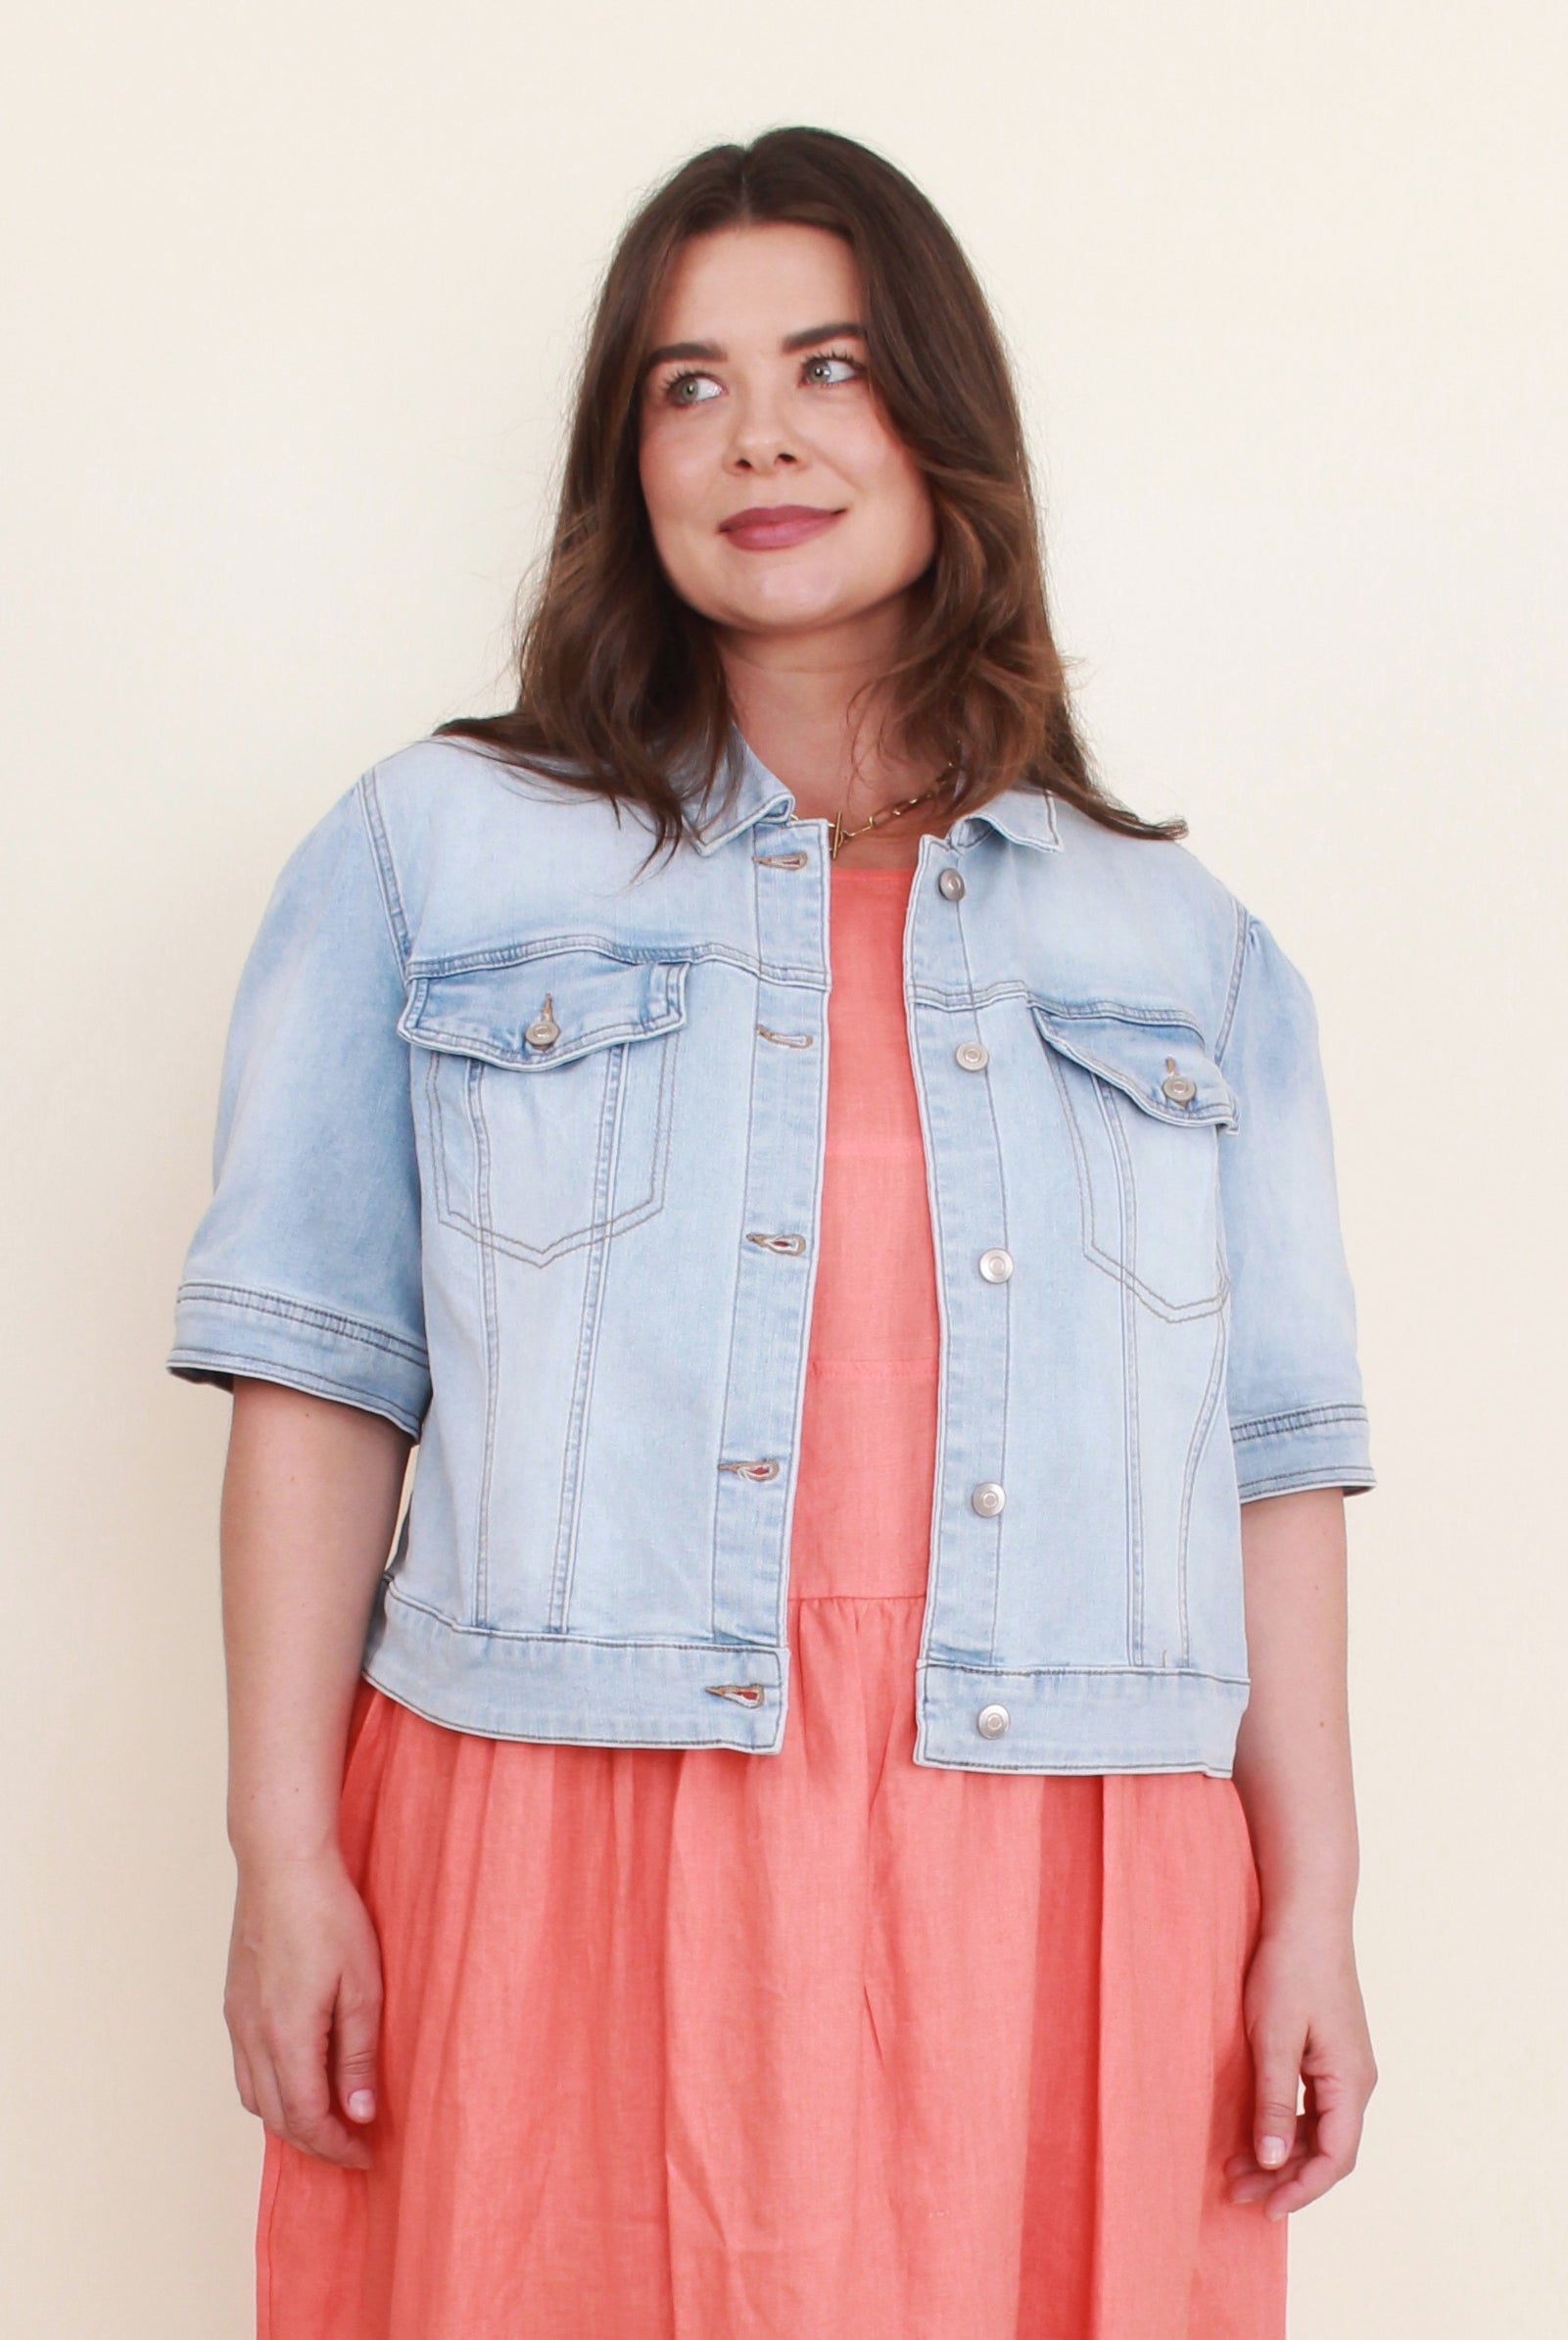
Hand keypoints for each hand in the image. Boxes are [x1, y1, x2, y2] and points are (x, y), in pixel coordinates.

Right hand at [223, 1849, 383, 2170]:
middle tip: (354, 2146)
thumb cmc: (328, 1914)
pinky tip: (297, 2079)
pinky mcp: (234, 2003)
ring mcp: (237, 2020)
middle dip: (316, 2142)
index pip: (307, 2119)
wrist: (281, 1863)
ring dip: (289, 2120)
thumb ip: (359, 2054)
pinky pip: (244, 2069)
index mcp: (287, 2037)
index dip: (338, 2146)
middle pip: (277, 2118)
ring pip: (255, 2097)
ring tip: (328, 2119)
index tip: (368, 2153)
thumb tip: (359, 2113)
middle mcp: (252, 2036)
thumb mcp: (363, 1985)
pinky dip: (270, 2090)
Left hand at [1226, 1912, 1377, 2220]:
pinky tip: (1255, 2133)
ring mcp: (1345, 2067)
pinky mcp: (1329, 2053)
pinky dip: (1286, 2128)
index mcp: (1350, 2081)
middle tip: (1236, 2191)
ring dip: (1283, 2154)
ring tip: (1236, 2169)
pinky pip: (1314, 2108)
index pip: (1335, 2158)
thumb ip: (1275, 2101)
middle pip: (1328, 2151)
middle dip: (1285, 2178)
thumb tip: (1275, 2163)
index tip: (1265, 2208)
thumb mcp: (1274, 2036)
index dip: (1302, 2190)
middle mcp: (1356, 2081)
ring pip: (1320, 2131)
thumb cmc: (1290, 1967)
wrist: (1307, 1914)